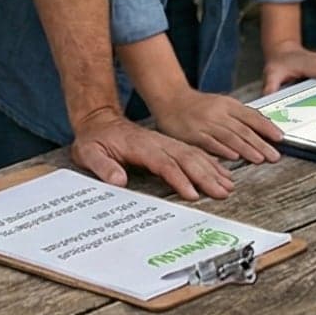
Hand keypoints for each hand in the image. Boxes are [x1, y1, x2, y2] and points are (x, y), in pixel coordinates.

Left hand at [69, 108, 234, 200]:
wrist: (98, 120)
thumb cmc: (94, 139)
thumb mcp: (88, 152)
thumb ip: (102, 166)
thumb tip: (119, 180)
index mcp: (139, 145)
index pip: (163, 162)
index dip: (179, 178)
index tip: (192, 193)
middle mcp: (156, 142)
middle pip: (185, 157)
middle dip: (205, 176)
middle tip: (222, 193)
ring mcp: (164, 142)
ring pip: (193, 154)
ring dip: (211, 170)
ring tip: (227, 186)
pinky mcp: (167, 145)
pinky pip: (192, 152)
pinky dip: (208, 163)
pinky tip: (220, 173)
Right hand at [144, 88, 283, 164]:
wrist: (170, 98)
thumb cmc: (198, 105)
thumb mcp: (221, 104)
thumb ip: (239, 117)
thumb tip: (262, 129)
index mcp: (228, 104)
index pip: (251, 116)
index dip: (267, 127)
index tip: (279, 137)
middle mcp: (218, 112)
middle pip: (243, 129)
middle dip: (261, 144)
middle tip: (274, 156)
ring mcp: (205, 123)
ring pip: (229, 137)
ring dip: (246, 149)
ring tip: (260, 158)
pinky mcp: (193, 133)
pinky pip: (210, 142)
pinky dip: (223, 150)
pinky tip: (233, 156)